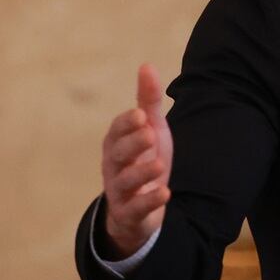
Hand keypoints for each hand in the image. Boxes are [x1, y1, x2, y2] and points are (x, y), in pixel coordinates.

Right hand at [100, 64, 173, 257]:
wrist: (140, 206)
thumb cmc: (143, 158)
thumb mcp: (150, 129)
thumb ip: (148, 101)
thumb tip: (146, 65)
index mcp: (117, 144)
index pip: (117, 131)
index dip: (126, 124)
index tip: (141, 114)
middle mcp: (114, 166)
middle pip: (118, 154)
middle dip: (132, 143)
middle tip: (149, 133)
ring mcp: (121, 191)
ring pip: (125, 182)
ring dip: (141, 173)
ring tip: (158, 164)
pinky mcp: (131, 213)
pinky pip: (136, 209)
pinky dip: (149, 202)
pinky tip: (165, 193)